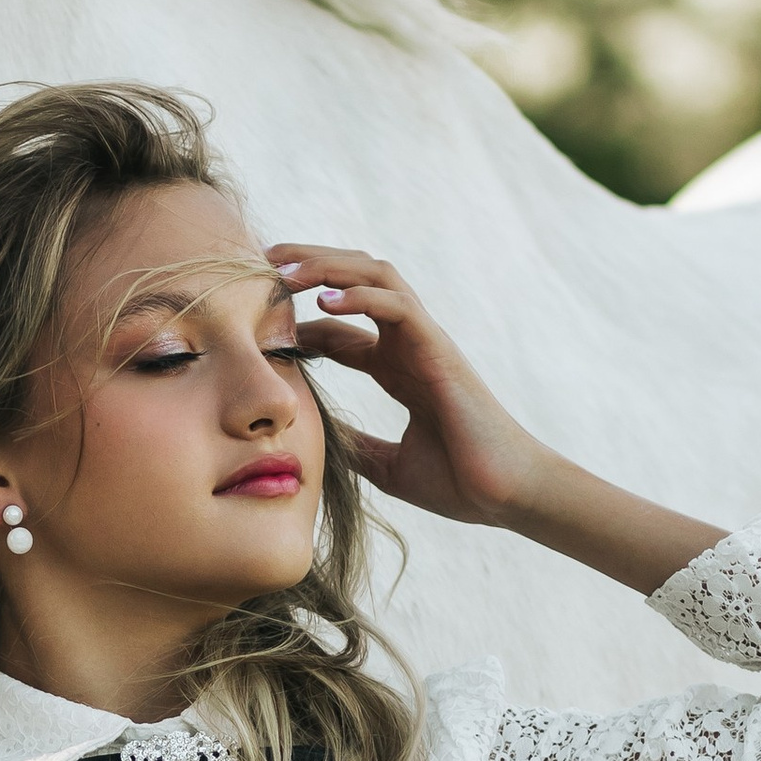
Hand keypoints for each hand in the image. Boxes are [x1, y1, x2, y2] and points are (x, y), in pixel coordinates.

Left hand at [268, 245, 553, 525]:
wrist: (506, 496)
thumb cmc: (460, 482)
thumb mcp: (386, 465)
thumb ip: (353, 444)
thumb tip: (313, 439)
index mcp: (398, 369)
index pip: (340, 328)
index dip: (297, 319)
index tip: (254, 319)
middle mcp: (410, 346)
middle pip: (356, 284)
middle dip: (309, 266)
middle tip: (260, 263)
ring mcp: (426, 342)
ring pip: (376, 278)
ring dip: (328, 267)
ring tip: (284, 268)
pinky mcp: (440, 350)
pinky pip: (398, 306)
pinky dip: (361, 296)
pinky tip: (325, 301)